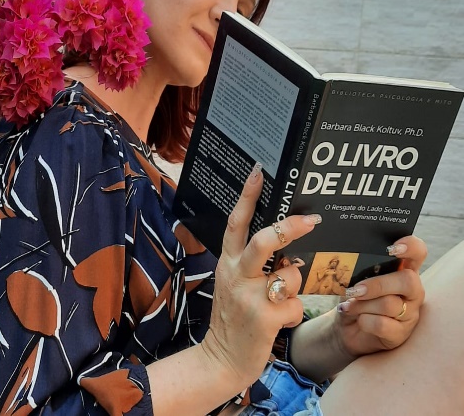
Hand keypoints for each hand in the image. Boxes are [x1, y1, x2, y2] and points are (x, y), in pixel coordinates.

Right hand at [201, 166, 320, 389]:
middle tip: (311, 220)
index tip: (258, 171)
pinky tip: (281, 320)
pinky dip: (295, 312)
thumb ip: (256, 264)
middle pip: (264, 241)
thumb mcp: (235, 283)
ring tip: (280, 300)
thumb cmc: (234, 316)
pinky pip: (296, 304)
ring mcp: (250, 297)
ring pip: (290, 274)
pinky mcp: (265, 318)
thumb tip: (290, 251)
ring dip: (294, 285)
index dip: (247, 196)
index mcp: (228, 262)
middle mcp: (236, 275)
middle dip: (289, 229)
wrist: (221, 359)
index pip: (236, 223)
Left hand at [334, 235, 426, 358]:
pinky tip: (358, 320)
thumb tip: (352, 265)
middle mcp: (412, 290)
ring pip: (390, 304)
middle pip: (408, 280)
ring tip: (350, 306)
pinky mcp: (401, 334)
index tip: (392, 248)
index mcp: (403, 270)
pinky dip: (365, 321)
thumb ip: (360, 270)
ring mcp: (410, 313)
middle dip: (378, 285)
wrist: (347, 329)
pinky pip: (383, 324)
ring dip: (363, 305)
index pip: (417, 252)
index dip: (410, 247)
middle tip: (356, 290)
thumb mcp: (356, 280)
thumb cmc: (355, 298)